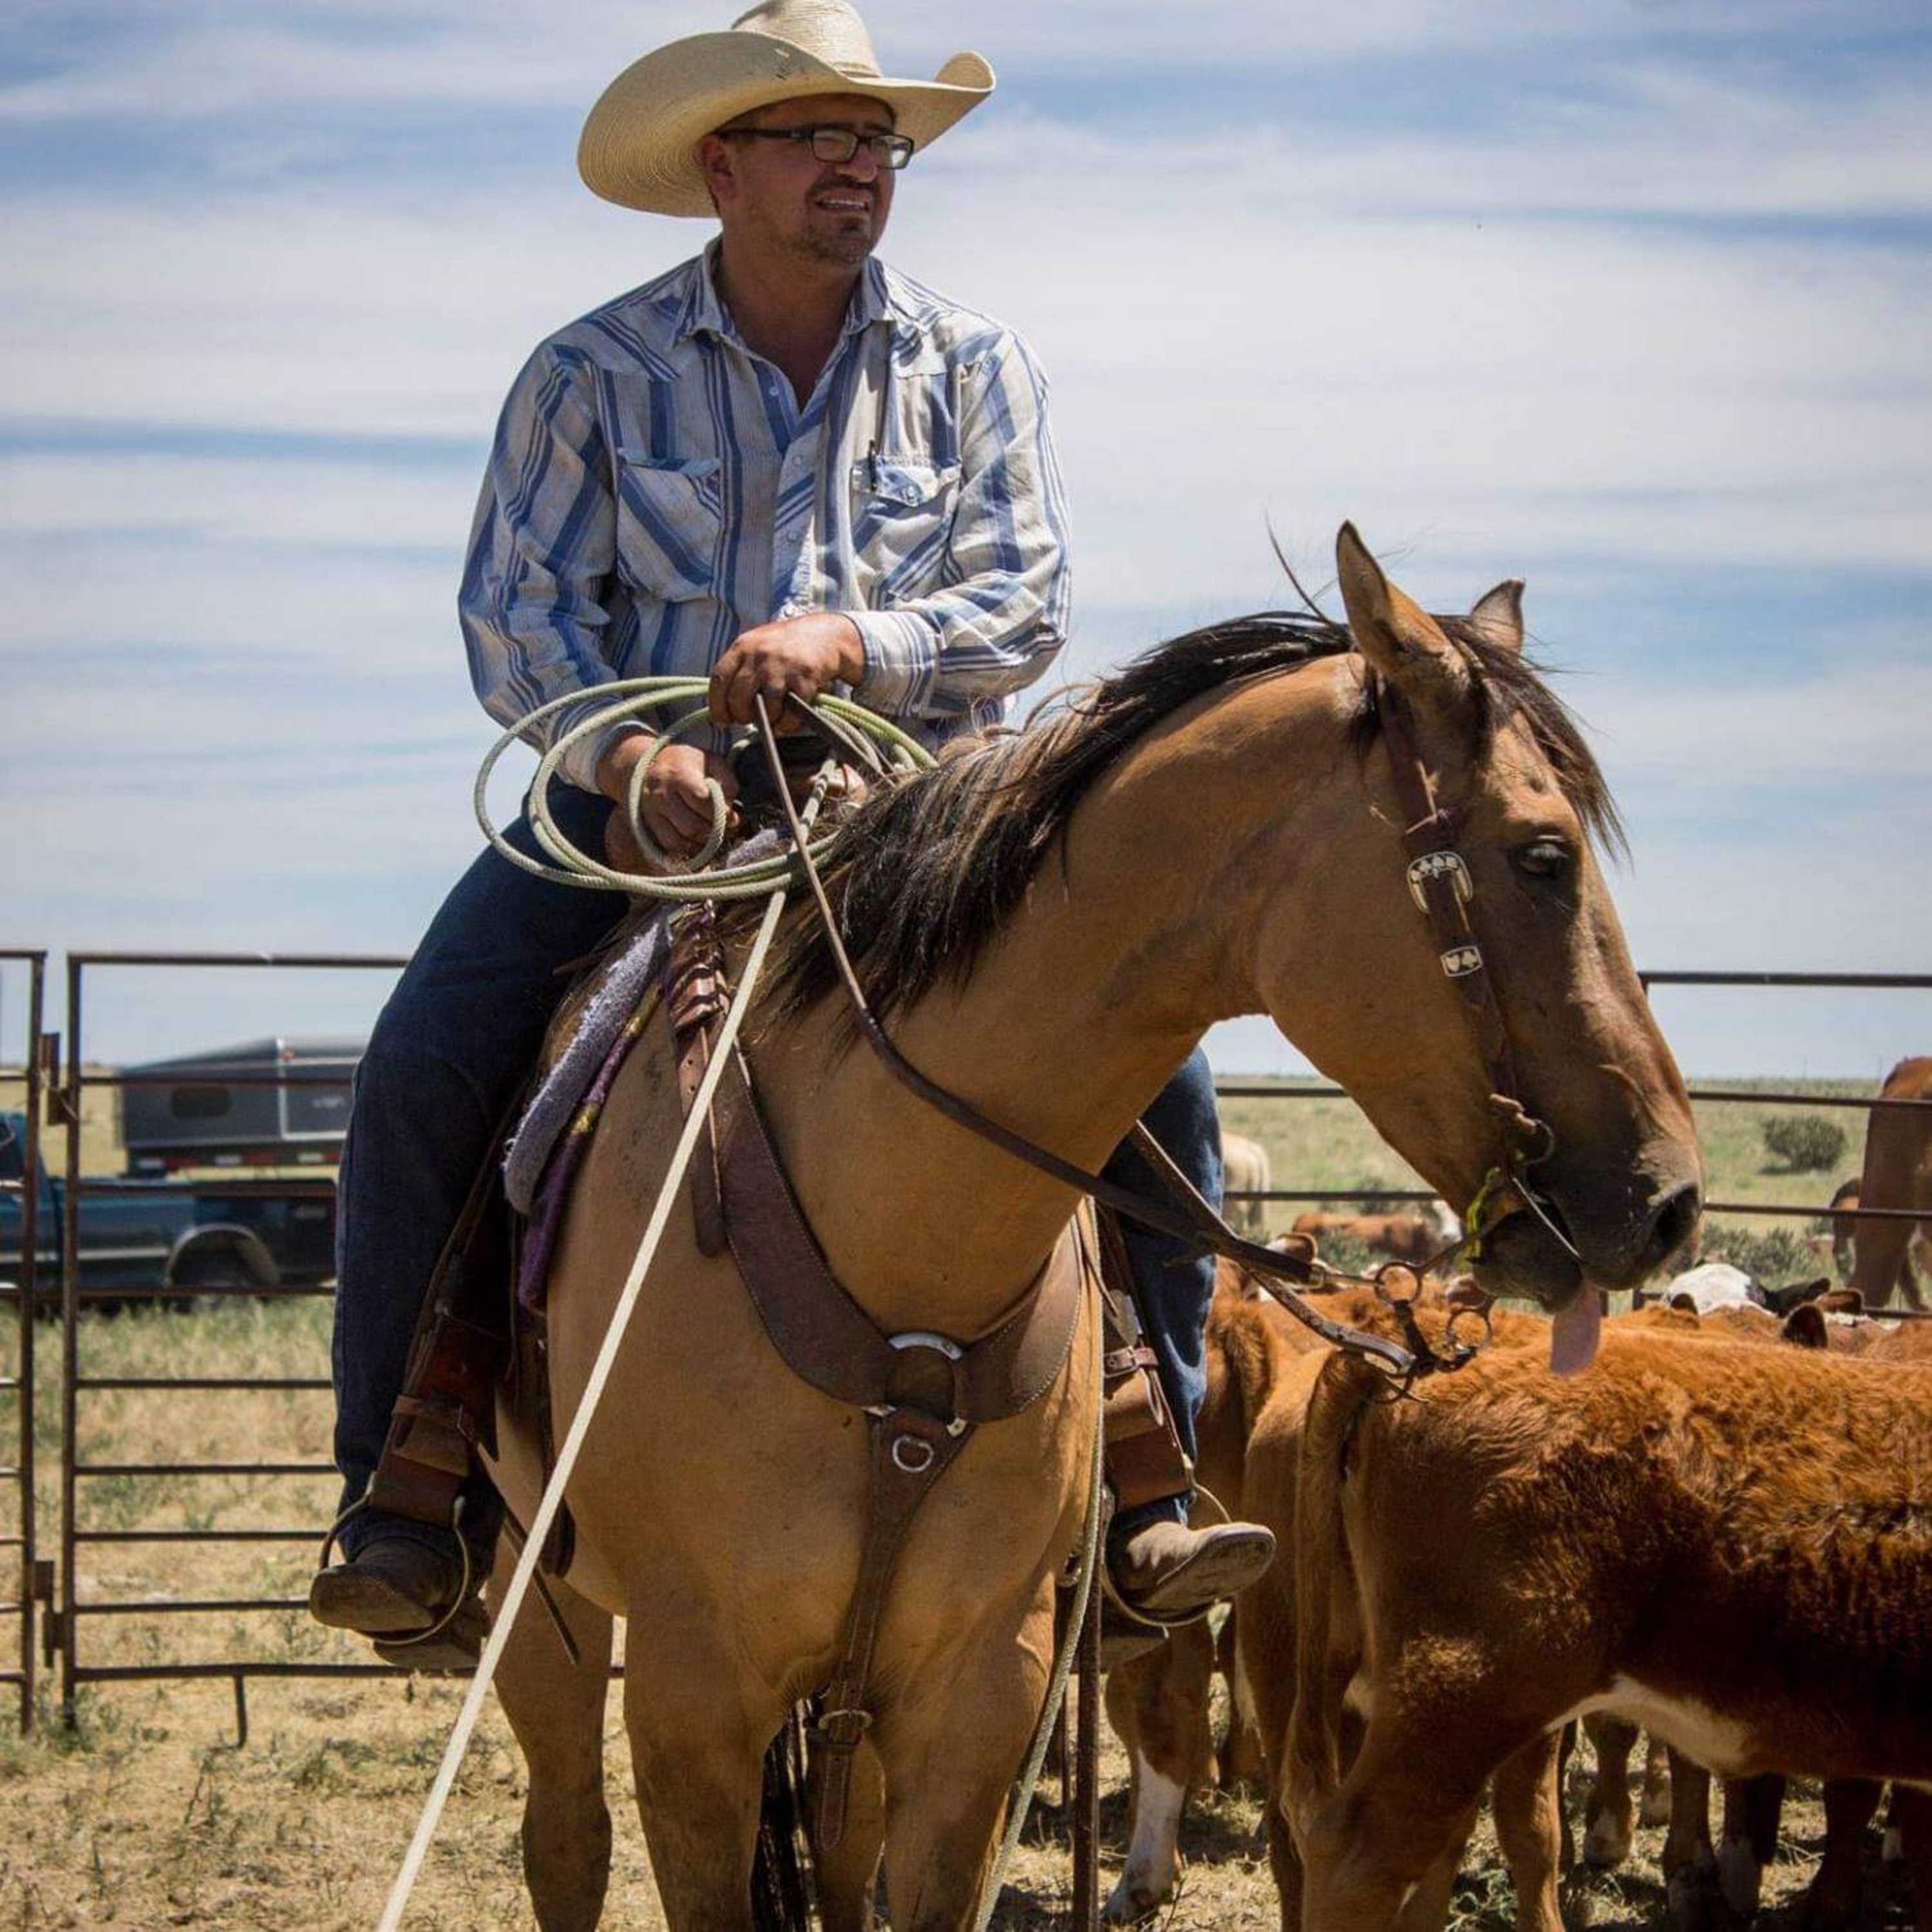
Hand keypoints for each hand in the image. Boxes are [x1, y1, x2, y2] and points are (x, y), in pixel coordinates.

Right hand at [596, 739, 739, 865]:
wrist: (650, 766)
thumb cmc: (687, 764)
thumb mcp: (711, 761)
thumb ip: (727, 781)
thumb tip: (732, 809)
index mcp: (679, 775)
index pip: (702, 800)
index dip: (722, 812)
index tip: (735, 817)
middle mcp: (662, 795)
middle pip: (693, 825)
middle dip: (716, 831)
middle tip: (729, 830)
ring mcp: (652, 812)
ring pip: (682, 840)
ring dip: (704, 843)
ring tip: (717, 836)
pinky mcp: (649, 825)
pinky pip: (671, 846)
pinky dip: (688, 848)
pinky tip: (700, 840)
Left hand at [708, 613, 864, 730]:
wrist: (827, 634)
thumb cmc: (788, 644)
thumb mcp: (758, 645)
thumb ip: (740, 666)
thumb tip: (723, 701)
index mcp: (743, 646)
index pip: (719, 680)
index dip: (717, 705)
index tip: (722, 720)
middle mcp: (760, 655)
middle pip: (738, 697)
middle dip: (741, 716)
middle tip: (747, 721)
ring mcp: (782, 667)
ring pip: (764, 707)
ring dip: (766, 721)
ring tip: (770, 720)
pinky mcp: (804, 679)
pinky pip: (789, 713)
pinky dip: (786, 724)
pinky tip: (787, 723)